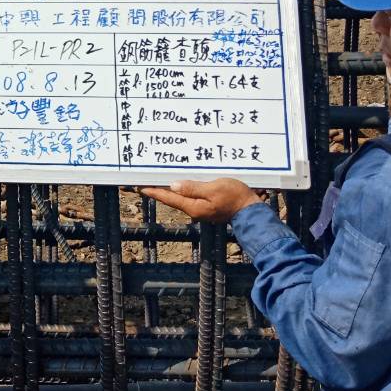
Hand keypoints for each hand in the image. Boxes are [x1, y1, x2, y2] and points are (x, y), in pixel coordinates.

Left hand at [141, 178, 261, 223]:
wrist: (251, 210)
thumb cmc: (234, 198)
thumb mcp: (214, 189)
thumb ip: (193, 188)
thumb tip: (173, 186)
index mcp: (193, 206)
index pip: (168, 198)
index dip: (153, 191)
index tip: (139, 187)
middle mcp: (194, 209)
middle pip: (171, 198)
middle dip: (157, 189)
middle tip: (142, 183)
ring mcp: (200, 208)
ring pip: (179, 196)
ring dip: (168, 189)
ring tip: (156, 180)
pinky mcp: (206, 205)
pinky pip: (189, 195)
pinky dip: (181, 189)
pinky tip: (178, 183)